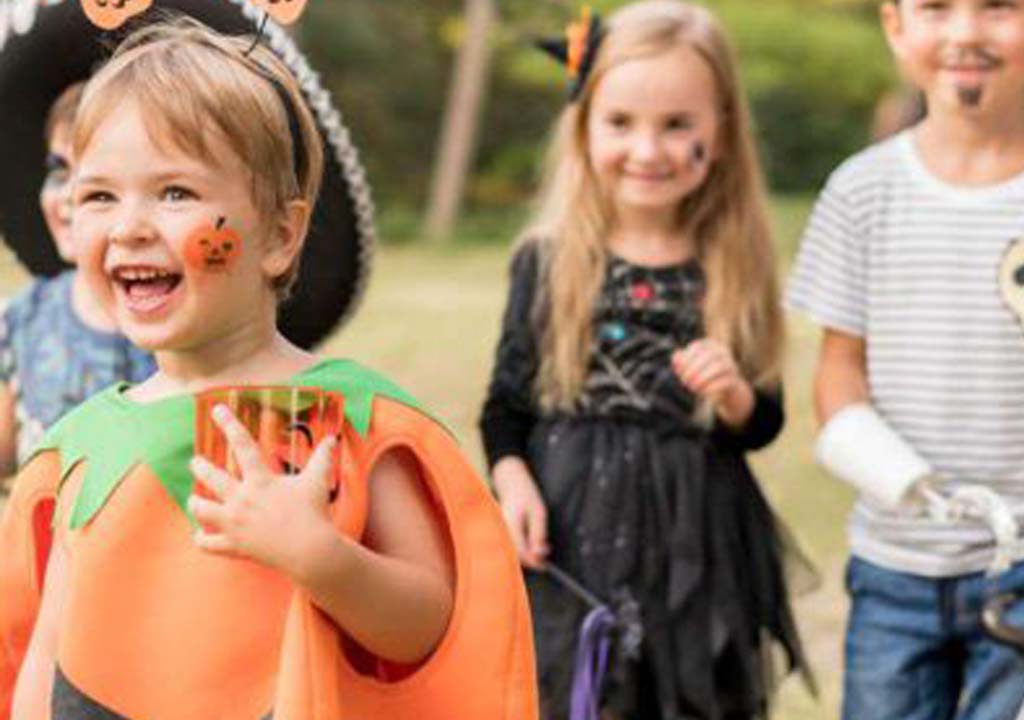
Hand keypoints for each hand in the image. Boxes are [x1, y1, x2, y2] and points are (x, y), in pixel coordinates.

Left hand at [187, 403, 336, 573]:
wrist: (309, 550)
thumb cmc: (314, 513)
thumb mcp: (318, 481)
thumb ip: (323, 457)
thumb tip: (333, 438)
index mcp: (261, 480)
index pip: (243, 445)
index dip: (229, 424)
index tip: (217, 409)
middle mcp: (242, 499)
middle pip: (212, 477)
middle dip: (200, 467)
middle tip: (196, 462)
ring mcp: (235, 524)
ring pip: (202, 509)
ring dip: (195, 502)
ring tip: (193, 499)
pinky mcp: (234, 546)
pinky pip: (208, 544)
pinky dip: (202, 539)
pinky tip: (200, 535)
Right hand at [492, 456, 549, 569]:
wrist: (510, 480)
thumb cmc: (524, 493)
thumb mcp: (538, 512)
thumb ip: (538, 533)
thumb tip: (539, 554)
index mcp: (511, 524)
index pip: (520, 551)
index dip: (533, 561)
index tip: (544, 565)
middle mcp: (502, 529)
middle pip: (515, 554)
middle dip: (530, 559)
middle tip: (544, 560)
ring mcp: (499, 530)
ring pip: (512, 551)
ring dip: (526, 554)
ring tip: (541, 548)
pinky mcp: (500, 530)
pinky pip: (510, 544)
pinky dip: (521, 547)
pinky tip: (531, 543)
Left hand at [672, 339, 753, 427]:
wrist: (724, 389)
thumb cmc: (702, 374)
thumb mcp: (689, 366)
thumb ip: (680, 360)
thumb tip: (676, 357)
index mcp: (711, 345)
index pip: (697, 347)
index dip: (685, 359)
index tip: (678, 371)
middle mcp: (723, 352)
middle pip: (707, 356)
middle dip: (692, 370)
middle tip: (684, 381)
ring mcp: (730, 365)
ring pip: (718, 367)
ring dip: (702, 378)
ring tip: (692, 387)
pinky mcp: (734, 380)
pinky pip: (723, 382)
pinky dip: (710, 388)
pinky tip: (702, 393)